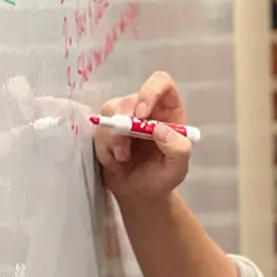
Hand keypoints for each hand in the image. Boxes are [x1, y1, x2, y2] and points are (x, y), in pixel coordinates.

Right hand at [93, 71, 191, 202]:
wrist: (139, 193)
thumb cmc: (161, 177)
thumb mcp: (177, 168)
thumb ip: (177, 149)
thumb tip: (160, 129)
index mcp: (168, 110)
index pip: (161, 83)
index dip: (150, 92)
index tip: (141, 115)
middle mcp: (147, 108)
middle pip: (131, 99)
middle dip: (125, 123)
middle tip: (124, 150)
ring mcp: (125, 115)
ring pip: (111, 112)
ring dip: (114, 139)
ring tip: (123, 159)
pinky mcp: (107, 127)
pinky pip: (99, 129)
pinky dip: (105, 148)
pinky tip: (115, 161)